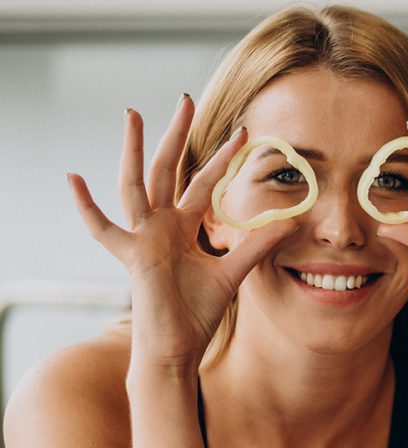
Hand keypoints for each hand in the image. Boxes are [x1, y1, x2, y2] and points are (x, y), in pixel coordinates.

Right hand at [69, 96, 297, 376]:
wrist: (177, 346)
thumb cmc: (196, 313)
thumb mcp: (234, 273)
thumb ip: (257, 246)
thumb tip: (292, 223)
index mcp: (183, 227)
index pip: (202, 183)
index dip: (221, 158)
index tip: (243, 132)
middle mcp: (160, 226)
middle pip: (168, 170)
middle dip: (177, 135)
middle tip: (185, 99)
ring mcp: (143, 237)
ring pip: (137, 184)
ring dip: (135, 149)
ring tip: (133, 115)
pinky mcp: (132, 256)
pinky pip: (104, 229)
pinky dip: (87, 206)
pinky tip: (74, 178)